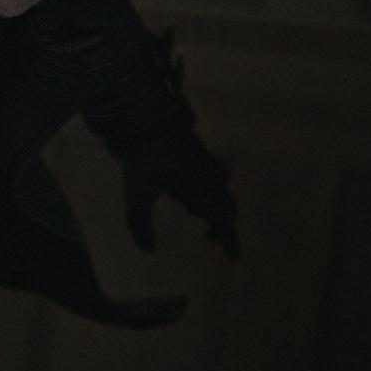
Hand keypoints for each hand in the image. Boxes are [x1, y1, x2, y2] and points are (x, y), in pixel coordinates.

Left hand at [121, 136, 239, 259]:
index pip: (222, 220)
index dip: (228, 239)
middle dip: (221, 223)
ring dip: (214, 204)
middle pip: (225, 204)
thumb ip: (140, 222)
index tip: (233, 257)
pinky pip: (210, 171)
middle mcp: (208, 176)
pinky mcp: (195, 147)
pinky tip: (186, 185)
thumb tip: (148, 250)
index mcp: (200, 190)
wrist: (146, 113)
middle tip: (209, 238)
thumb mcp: (137, 193)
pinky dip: (206, 186)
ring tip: (194, 213)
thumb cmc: (143, 156)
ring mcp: (203, 160)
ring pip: (219, 186)